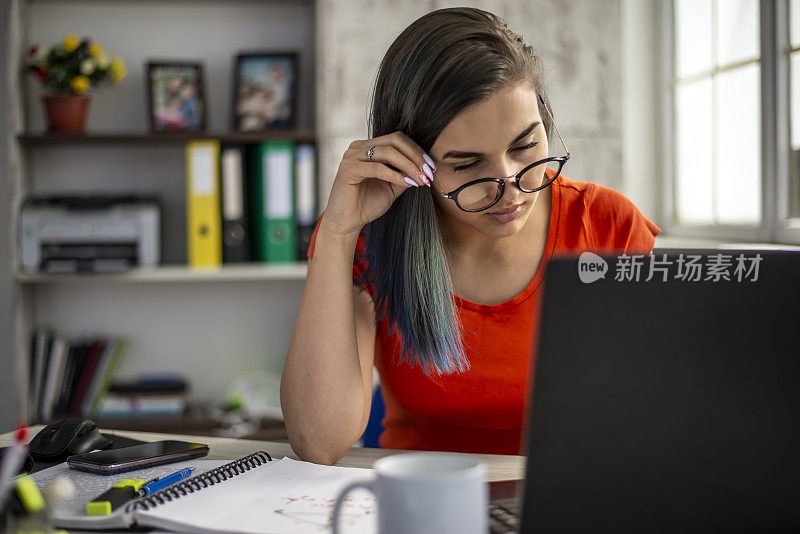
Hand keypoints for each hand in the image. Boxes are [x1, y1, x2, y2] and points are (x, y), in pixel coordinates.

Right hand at [321, 131, 436, 236]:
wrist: (347, 223)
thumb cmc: (367, 205)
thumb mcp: (392, 188)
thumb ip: (405, 174)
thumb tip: (425, 167)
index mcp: (368, 147)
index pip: (397, 139)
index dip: (416, 150)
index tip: (431, 167)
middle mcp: (358, 147)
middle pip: (394, 140)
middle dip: (415, 156)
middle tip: (429, 172)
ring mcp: (352, 156)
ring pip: (387, 152)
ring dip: (408, 166)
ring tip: (421, 179)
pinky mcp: (348, 169)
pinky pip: (377, 168)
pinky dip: (395, 175)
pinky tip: (406, 184)